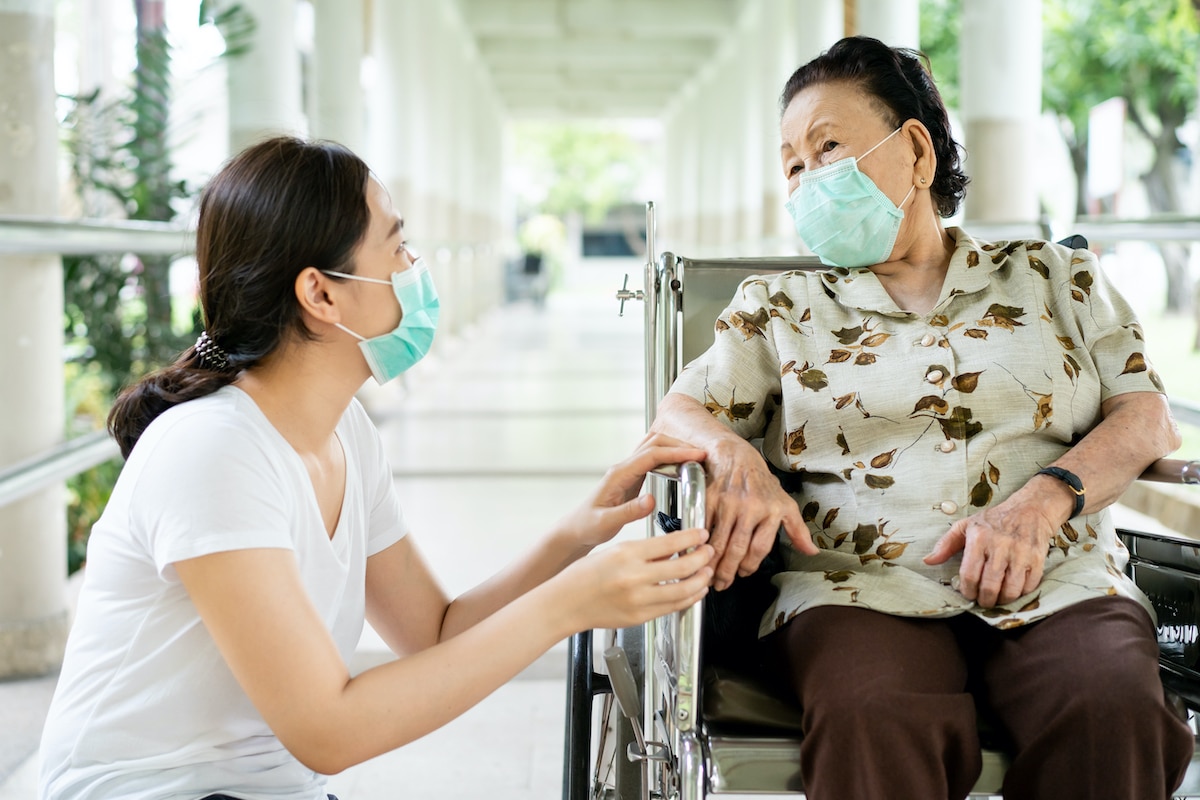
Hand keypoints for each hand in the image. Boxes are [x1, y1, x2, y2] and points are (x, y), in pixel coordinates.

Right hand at [556, 528, 713, 630]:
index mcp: (627, 553)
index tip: (702, 534)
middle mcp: (635, 577)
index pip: (671, 543)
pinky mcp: (640, 617)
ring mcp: (639, 600)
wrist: (567, 602)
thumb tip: (675, 547)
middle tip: (709, 551)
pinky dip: (689, 598)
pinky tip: (695, 591)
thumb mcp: (615, 551)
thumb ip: (645, 551)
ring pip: (683, 590)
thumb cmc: (585, 575)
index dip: (692, 538)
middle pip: (683, 567)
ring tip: (707, 572)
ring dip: (701, 580)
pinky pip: (673, 607)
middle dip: (702, 558)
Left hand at [559, 432, 707, 548]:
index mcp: (618, 475)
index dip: (676, 453)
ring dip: (674, 448)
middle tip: (701, 455)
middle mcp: (623, 469)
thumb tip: (651, 500)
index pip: (652, 455)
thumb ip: (629, 511)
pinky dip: (669, 458)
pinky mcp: (632, 478)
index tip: (696, 456)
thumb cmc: (587, 526)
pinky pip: (653, 460)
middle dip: (679, 446)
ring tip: (695, 458)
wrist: (576, 529)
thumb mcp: (607, 523)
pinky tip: (680, 467)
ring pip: (654, 447)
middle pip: (654, 443)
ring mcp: (628, 472)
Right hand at [704, 438, 816, 591]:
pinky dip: (699, 543)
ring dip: (712, 562)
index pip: (760, 548)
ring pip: (718, 541)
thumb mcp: (785, 503)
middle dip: (728, 571)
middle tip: (721, 583)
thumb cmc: (761, 482)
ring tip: (708, 575)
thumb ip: (797, 530)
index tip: (743, 574)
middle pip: (737, 549)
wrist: (736, 455)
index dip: (750, 566)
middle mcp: (751, 507)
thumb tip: (812, 552)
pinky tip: (697, 554)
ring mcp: (728, 502)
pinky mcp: (709, 498)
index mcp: (771, 511)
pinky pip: (703, 527)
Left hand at [923, 493, 1058, 607]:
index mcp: (979, 538)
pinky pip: (1028, 587)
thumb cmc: (994, 520)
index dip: (967, 591)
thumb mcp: (967, 526)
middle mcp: (1000, 546)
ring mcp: (1020, 554)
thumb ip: (946, 544)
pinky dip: (1020, 594)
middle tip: (983, 600)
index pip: (969, 575)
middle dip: (984, 600)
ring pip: (1010, 590)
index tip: (968, 594)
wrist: (1031, 509)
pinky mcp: (1038, 559)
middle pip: (989, 586)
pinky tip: (1013, 590)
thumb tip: (928, 561)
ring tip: (997, 598)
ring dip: (1002, 600)